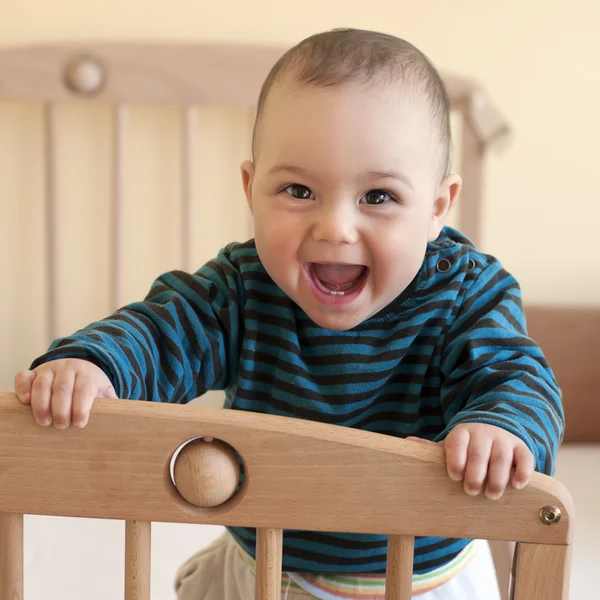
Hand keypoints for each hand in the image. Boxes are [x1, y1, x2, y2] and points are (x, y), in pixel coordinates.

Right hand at [14, 358, 115, 428]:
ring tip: (44, 422)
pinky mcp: (33, 373)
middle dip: (61, 409)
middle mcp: (68, 369)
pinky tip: (26, 402)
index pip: (85, 388)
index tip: (79, 423)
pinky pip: (24, 377)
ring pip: (43, 383)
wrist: (80, 368)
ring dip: (41, 404)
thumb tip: (122, 420)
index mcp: (88, 374)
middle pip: (63, 388)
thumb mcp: (104, 393)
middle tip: (61, 427)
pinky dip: (23, 388)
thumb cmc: (92, 388)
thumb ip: (111, 404)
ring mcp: (49, 369)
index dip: (81, 406)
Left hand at [407, 423, 533, 499]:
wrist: (494, 430)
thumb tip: (408, 441)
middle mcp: (483, 433)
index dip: (456, 459)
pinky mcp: (521, 448)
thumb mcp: (450, 446)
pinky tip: (517, 485)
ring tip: (491, 495)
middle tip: (471, 491)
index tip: (455, 476)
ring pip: (502, 457)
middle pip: (480, 452)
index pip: (457, 442)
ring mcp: (503, 439)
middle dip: (476, 473)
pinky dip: (522, 472)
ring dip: (497, 478)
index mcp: (462, 432)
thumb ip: (432, 448)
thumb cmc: (467, 447)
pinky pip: (525, 458)